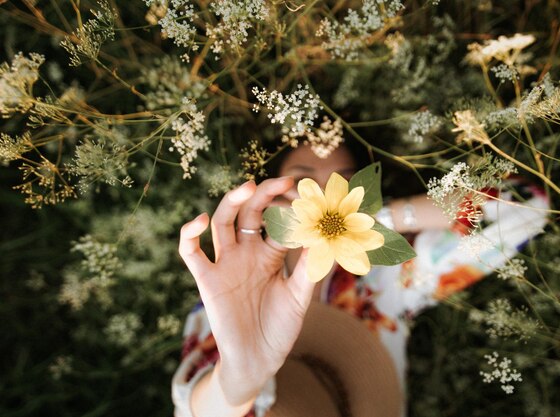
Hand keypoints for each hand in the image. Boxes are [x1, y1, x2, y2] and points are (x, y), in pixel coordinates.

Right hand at [178, 177, 314, 406]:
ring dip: (232, 202)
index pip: (278, 222)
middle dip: (265, 195)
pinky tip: (198, 221)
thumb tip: (325, 237)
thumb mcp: (299, 297)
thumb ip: (309, 268)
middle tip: (284, 182)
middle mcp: (247, 253)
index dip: (291, 208)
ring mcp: (226, 264)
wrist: (258, 360)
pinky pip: (191, 253)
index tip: (307, 196)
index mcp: (270, 254)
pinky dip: (189, 235)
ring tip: (248, 187)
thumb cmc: (280, 328)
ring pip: (222, 223)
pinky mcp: (207, 280)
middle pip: (251, 213)